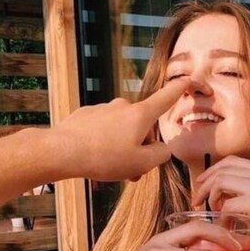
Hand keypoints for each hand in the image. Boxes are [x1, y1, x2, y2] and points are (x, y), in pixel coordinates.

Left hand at [48, 78, 190, 181]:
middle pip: (142, 126)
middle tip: (132, 171)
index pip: (165, 98)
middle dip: (141, 146)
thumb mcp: (141, 164)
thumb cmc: (104, 158)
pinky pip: (103, 130)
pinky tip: (94, 158)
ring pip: (121, 130)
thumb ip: (160, 155)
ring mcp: (103, 109)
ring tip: (111, 168)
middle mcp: (123, 106)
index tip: (187, 79)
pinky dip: (104, 143)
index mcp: (140, 115)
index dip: (179, 90)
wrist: (61, 151)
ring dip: (122, 148)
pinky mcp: (86, 115)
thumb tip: (163, 148)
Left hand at [193, 156, 249, 250]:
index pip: (231, 161)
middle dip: (205, 183)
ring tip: (211, 214)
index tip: (199, 184)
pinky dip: (221, 218)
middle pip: (224, 169)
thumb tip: (214, 184)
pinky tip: (224, 229)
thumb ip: (241, 190)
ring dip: (211, 198)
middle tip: (196, 200)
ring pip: (222, 181)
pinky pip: (227, 205)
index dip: (211, 171)